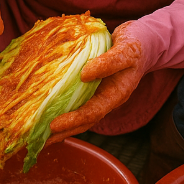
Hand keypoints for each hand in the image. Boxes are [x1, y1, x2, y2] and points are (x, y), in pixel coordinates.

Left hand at [48, 22, 146, 142]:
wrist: (143, 42)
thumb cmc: (136, 45)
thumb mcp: (127, 50)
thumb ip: (110, 62)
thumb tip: (84, 74)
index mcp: (117, 94)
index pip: (93, 112)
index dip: (73, 120)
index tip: (53, 125)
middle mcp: (107, 99)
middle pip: (84, 122)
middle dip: (63, 132)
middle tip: (39, 141)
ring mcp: (99, 95)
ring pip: (80, 116)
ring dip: (61, 128)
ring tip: (39, 136)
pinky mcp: (92, 88)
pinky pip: (77, 102)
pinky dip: (63, 110)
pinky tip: (47, 113)